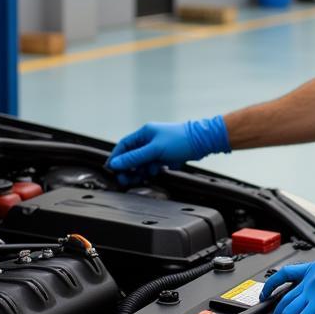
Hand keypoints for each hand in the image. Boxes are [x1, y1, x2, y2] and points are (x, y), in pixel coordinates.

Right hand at [106, 116, 229, 183]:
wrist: (202, 142)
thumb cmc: (180, 141)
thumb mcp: (154, 150)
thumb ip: (135, 158)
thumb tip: (115, 163)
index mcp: (144, 133)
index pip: (124, 145)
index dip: (117, 157)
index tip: (111, 169)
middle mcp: (149, 140)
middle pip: (132, 156)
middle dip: (128, 168)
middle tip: (126, 179)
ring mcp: (157, 148)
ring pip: (142, 162)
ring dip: (141, 170)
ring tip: (144, 176)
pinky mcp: (165, 156)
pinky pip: (153, 165)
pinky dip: (152, 170)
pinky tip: (158, 171)